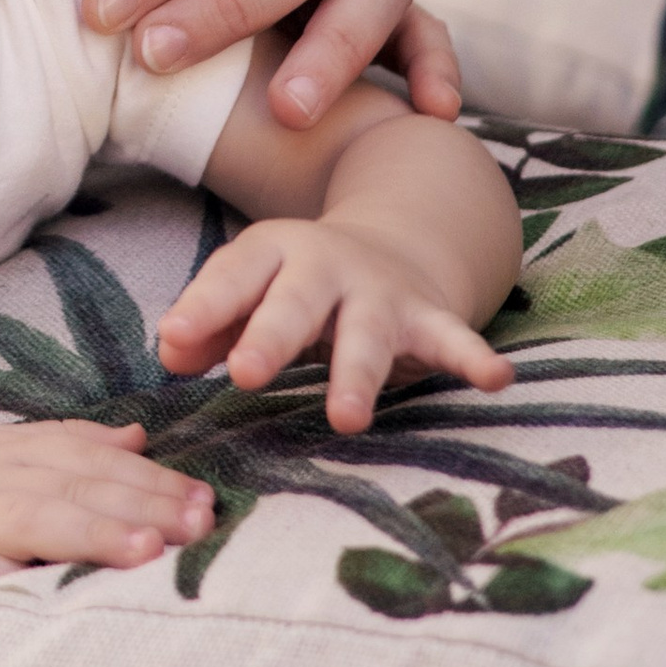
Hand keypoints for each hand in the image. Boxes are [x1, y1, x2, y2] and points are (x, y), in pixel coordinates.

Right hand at [0, 419, 215, 594]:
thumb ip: (61, 445)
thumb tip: (136, 435)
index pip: (82, 454)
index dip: (144, 474)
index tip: (201, 497)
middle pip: (66, 481)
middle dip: (137, 501)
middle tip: (197, 522)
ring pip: (26, 517)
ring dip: (89, 531)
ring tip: (147, 549)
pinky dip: (10, 575)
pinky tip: (51, 589)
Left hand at [159, 216, 513, 433]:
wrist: (387, 249)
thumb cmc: (295, 288)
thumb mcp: (249, 291)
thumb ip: (208, 324)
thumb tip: (169, 352)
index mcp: (271, 253)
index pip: (233, 276)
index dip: (203, 307)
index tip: (174, 339)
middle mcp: (325, 267)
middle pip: (295, 302)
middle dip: (272, 335)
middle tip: (247, 375)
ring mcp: (379, 292)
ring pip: (366, 333)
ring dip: (356, 374)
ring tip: (346, 418)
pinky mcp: (427, 317)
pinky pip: (453, 338)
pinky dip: (474, 357)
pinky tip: (496, 379)